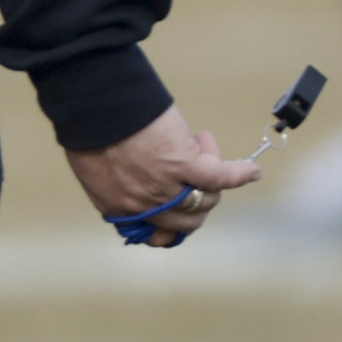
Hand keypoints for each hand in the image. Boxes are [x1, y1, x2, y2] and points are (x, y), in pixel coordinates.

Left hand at [68, 104, 258, 246]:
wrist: (93, 106)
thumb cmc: (90, 128)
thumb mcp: (94, 172)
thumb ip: (116, 186)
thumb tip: (134, 184)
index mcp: (121, 210)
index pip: (157, 235)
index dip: (172, 225)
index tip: (178, 210)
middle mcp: (147, 207)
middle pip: (188, 222)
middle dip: (196, 200)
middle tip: (192, 169)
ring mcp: (168, 188)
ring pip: (207, 200)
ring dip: (213, 179)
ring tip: (201, 144)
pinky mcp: (186, 164)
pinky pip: (222, 177)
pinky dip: (240, 173)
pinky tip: (251, 170)